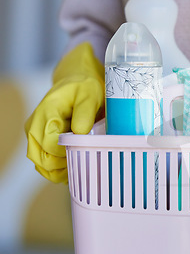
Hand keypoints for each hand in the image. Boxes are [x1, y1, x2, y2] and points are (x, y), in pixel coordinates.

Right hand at [25, 42, 104, 182]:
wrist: (76, 82)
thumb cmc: (84, 88)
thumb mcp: (90, 94)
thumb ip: (85, 113)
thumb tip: (79, 132)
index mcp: (46, 113)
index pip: (50, 145)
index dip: (69, 152)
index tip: (86, 147)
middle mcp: (34, 126)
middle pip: (43, 160)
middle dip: (65, 164)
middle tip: (86, 157)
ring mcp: (35, 136)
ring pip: (42, 166)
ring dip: (61, 170)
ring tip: (82, 161)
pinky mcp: (39, 142)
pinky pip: (44, 165)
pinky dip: (58, 170)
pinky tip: (74, 165)